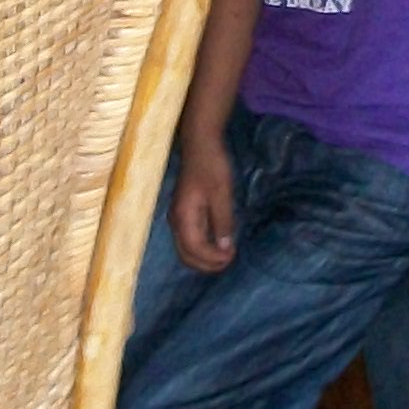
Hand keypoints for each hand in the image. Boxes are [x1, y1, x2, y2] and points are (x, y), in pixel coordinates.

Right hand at [170, 131, 237, 273]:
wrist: (200, 144)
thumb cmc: (212, 166)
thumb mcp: (222, 194)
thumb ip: (222, 222)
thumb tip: (225, 248)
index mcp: (183, 217)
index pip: (195, 250)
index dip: (213, 259)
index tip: (232, 255)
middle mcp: (176, 221)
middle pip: (186, 255)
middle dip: (207, 264)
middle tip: (230, 259)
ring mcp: (178, 217)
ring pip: (186, 250)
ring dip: (204, 258)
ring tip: (226, 255)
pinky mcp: (183, 213)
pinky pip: (189, 239)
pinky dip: (202, 248)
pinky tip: (217, 244)